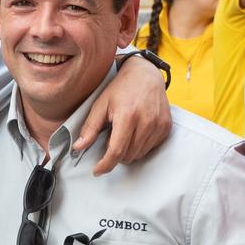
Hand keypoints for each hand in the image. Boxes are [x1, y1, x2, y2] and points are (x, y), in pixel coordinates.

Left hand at [78, 56, 170, 174]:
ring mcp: (158, 125)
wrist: (145, 74)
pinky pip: (150, 148)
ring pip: (139, 154)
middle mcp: (146, 121)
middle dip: (116, 153)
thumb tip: (78, 147)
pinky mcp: (166, 127)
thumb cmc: (121, 88)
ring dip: (128, 150)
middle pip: (127, 155)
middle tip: (112, 136)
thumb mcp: (101, 104)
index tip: (97, 170)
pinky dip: (140, 145)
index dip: (105, 164)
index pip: (116, 151)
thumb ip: (90, 127)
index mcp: (127, 115)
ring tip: (124, 132)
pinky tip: (136, 131)